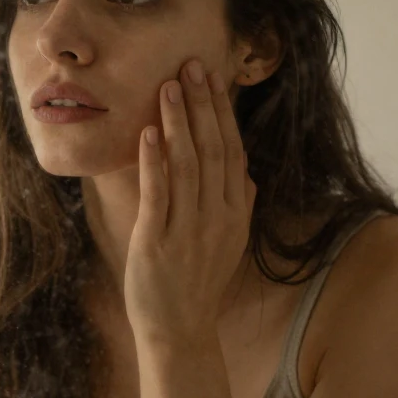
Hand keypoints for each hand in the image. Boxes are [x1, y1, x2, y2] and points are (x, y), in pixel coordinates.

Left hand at [123, 60, 255, 349]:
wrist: (179, 331)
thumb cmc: (198, 283)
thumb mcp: (228, 244)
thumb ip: (239, 208)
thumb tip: (249, 177)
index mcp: (235, 213)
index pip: (232, 150)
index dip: (221, 112)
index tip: (212, 77)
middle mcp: (217, 217)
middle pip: (212, 150)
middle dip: (201, 105)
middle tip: (190, 66)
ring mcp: (187, 229)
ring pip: (187, 165)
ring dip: (178, 123)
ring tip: (167, 87)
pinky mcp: (157, 242)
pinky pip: (158, 194)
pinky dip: (154, 161)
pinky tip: (148, 133)